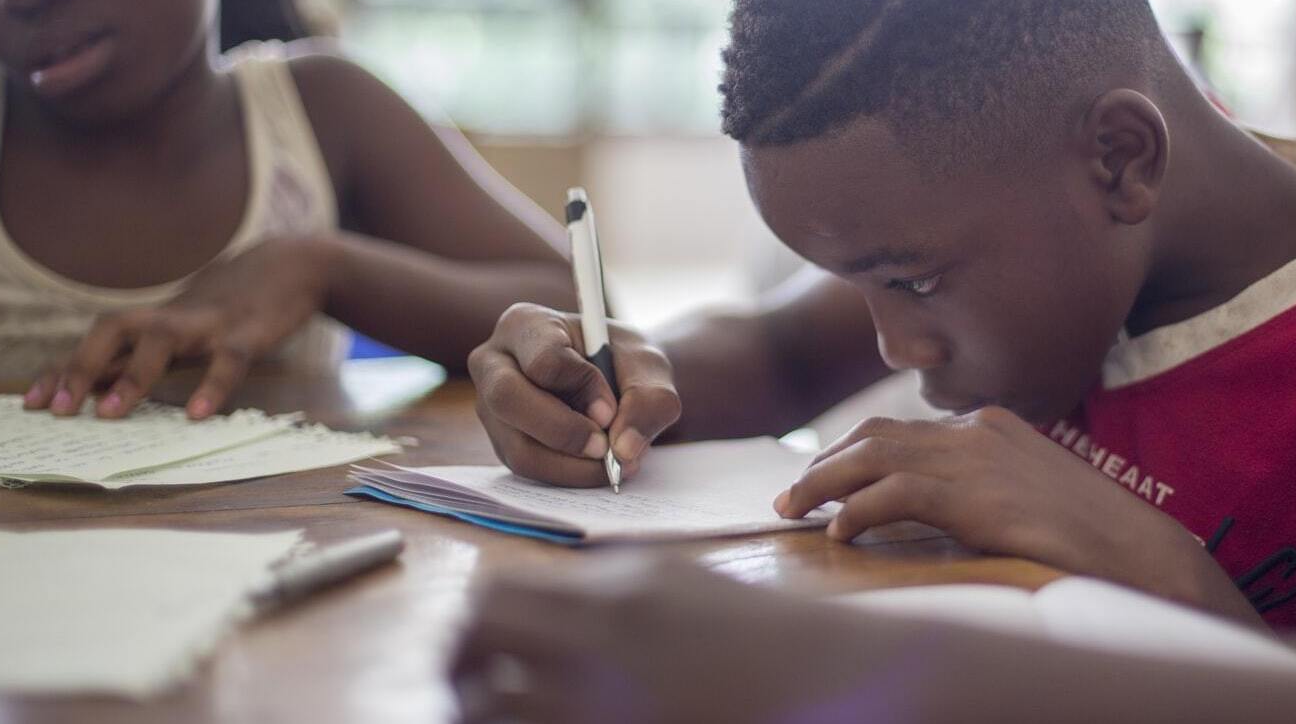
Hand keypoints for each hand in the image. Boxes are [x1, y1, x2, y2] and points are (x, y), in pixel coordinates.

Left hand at [21, 235, 335, 418]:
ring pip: (163, 340)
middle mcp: (175, 317)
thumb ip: (150, 353)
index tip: (32, 403)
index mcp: (158, 320)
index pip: (98, 342)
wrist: (296, 264)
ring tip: (110, 414)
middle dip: (81, 366)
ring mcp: (212, 322)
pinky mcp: (251, 332)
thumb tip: (100, 388)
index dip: (63, 369)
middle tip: (59, 410)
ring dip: (133, 375)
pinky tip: (198, 414)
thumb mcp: (188, 324)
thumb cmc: (237, 303)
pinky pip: (229, 359)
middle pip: (114, 328)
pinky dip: (213, 385)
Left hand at [450, 555, 987, 723]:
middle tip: (468, 689)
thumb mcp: (683, 585)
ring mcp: (612, 697)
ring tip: (500, 718)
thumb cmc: (764, 635)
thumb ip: (610, 590)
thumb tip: (535, 611)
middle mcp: (604, 635)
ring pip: (488, 707)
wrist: (838, 676)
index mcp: (617, 587)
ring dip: (482, 711)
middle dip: (458, 667)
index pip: (495, 595)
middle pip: (473, 640)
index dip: (471, 626)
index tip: (475, 650)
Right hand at [468, 303, 680, 486]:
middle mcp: (495, 362)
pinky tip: (595, 467)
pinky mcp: (502, 441)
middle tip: (606, 449)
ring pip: (517, 446)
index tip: (612, 408)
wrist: (620, 382)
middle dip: (563, 432)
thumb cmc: (625, 362)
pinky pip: (527, 468)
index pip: (543, 360)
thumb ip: (649, 400)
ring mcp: (491, 406)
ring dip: (571, 464)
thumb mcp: (649, 368)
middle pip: (507, 399)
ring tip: (612, 462)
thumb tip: (624, 448)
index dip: (582, 388)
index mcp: (526, 324)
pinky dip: (567, 474)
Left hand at [772, 408, 1237, 616]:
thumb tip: (928, 510)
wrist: (1139, 551)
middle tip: (789, 497)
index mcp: (988, 424)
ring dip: (824, 484)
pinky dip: (857, 510)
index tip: (820, 479)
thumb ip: (978, 489)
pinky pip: (895, 494)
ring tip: (793, 511)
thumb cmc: (1090, 536)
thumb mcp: (1024, 495)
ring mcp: (976, 458)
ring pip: (874, 457)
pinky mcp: (975, 496)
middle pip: (876, 435)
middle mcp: (976, 430)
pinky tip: (838, 532)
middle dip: (824, 464)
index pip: (900, 429)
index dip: (851, 453)